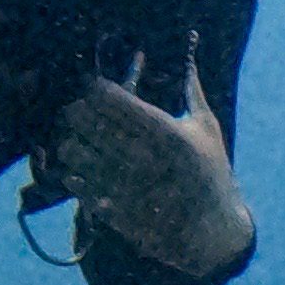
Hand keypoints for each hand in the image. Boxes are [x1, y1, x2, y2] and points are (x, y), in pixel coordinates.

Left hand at [55, 35, 254, 280]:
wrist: (214, 233)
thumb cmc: (212, 174)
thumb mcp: (207, 129)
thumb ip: (191, 89)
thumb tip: (188, 51)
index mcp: (169, 134)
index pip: (115, 100)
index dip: (95, 88)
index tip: (91, 85)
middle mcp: (146, 159)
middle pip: (89, 122)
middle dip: (76, 111)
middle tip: (74, 109)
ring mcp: (130, 188)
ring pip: (77, 154)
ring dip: (71, 143)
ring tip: (75, 140)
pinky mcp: (119, 213)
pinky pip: (79, 186)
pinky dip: (74, 176)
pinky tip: (78, 170)